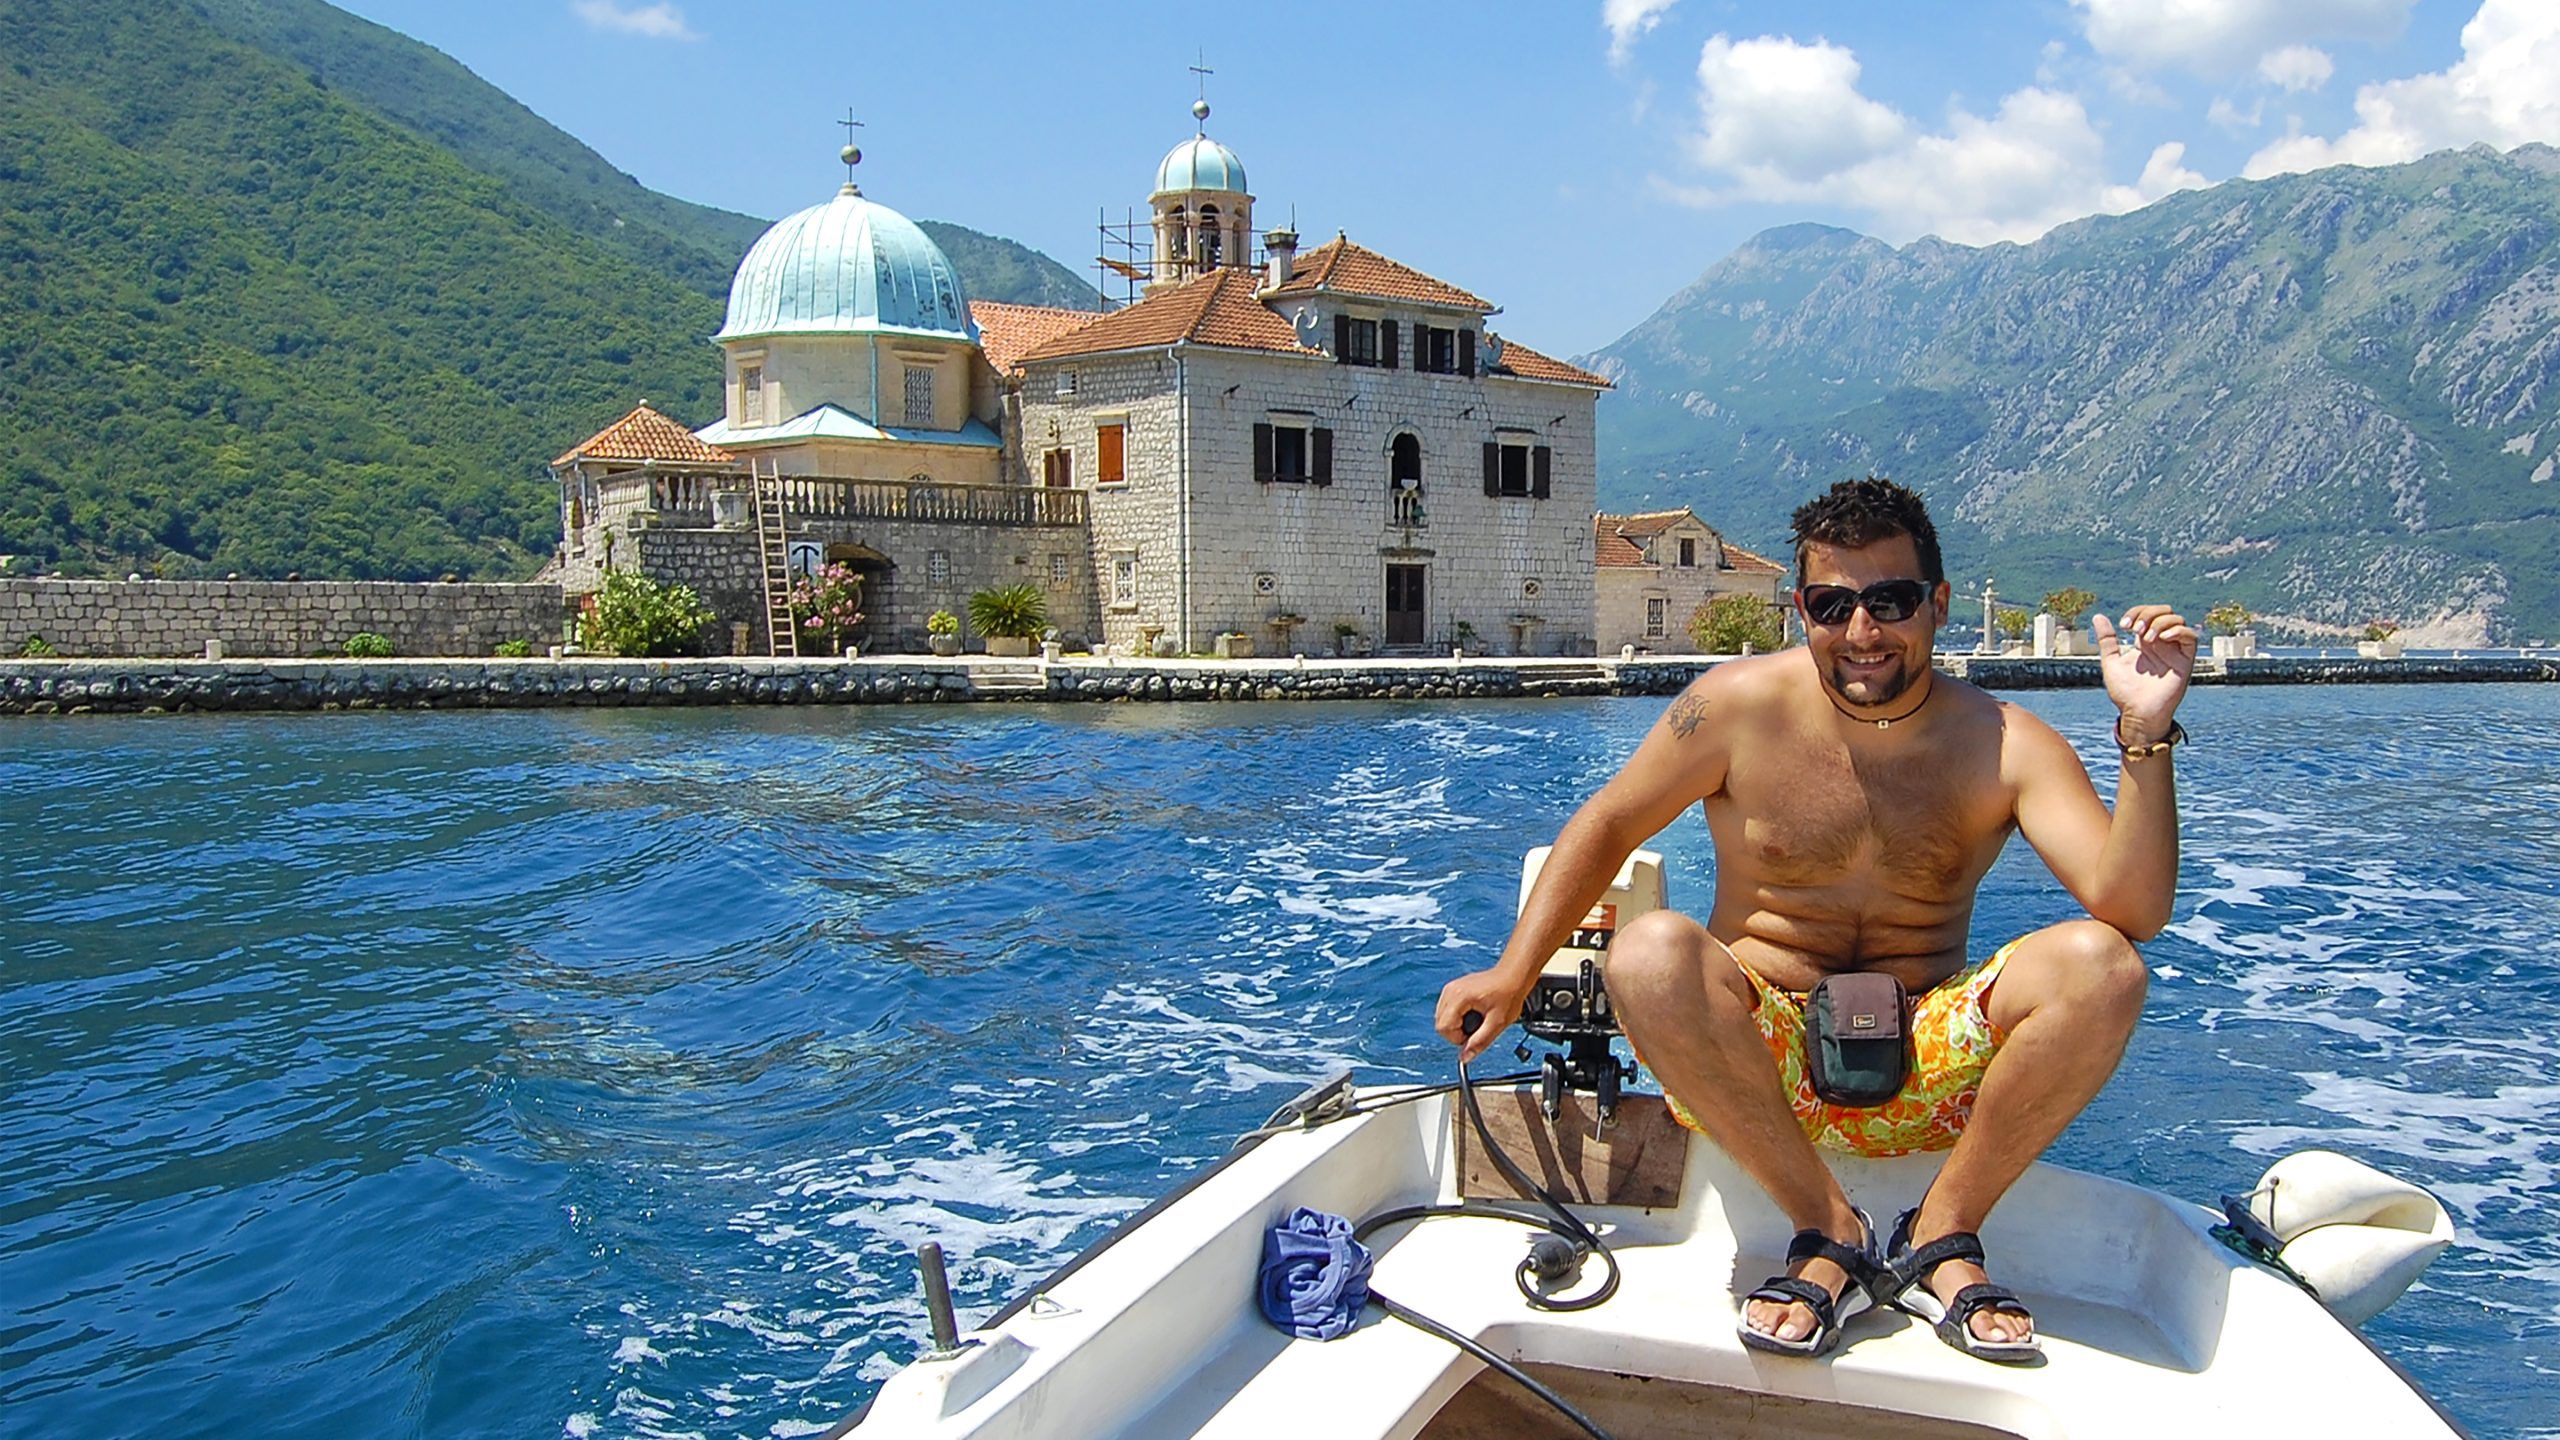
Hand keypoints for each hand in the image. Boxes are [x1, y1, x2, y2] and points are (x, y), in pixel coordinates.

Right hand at [1434, 967, 1531, 1063]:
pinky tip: (1473, 1014)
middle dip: (1456, 1033)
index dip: (1458, 1038)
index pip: (1443, 1028)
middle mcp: (1450, 990)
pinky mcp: (1454, 989)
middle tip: (1477, 1029)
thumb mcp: (1497, 1023)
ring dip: (1456, 1025)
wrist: (1513, 976)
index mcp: (1459, 997)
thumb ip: (1480, 1042)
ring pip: (1441, 1017)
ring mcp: (1451, 988)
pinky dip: (1457, 1017)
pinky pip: (1447, 1010)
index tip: (1474, 1036)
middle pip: (1440, 1023)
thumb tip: (1465, 1058)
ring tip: (1476, 1020)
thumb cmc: (1508, 994)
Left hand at [2092, 605, 2194, 737]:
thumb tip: (2098, 616)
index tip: (2123, 625)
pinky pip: (2191, 636)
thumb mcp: (2111, 661)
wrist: (2138, 713)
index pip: (2147, 613)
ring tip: (2146, 638)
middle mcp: (2161, 643)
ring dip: (2160, 622)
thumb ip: (2107, 640)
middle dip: (2149, 613)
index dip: (2136, 612)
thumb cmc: (2125, 692)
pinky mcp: (2185, 660)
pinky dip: (2177, 631)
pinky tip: (2161, 638)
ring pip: (2178, 620)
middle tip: (2135, 629)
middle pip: (2165, 611)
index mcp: (2145, 642)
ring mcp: (2174, 651)